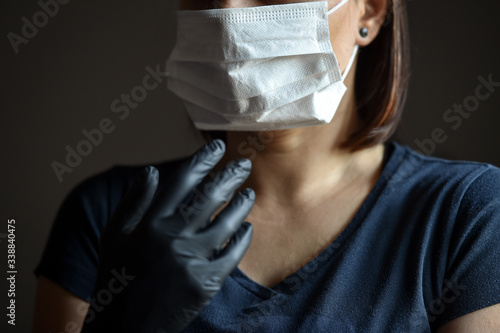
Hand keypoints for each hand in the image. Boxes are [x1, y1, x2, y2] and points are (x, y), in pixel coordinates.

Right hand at [82, 139, 253, 332]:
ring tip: (249, 192)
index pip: (183, 180)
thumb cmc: (118, 276)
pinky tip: (246, 227)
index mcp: (150, 223)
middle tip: (243, 164)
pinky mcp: (206, 283)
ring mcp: (191, 261)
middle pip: (210, 196)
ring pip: (227, 222)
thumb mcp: (115, 235)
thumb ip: (133, 201)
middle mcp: (173, 238)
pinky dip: (242, 237)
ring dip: (242, 203)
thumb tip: (151, 171)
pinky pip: (233, 254)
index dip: (203, 160)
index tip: (217, 148)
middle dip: (230, 175)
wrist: (126, 326)